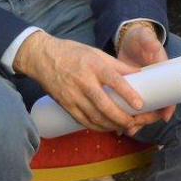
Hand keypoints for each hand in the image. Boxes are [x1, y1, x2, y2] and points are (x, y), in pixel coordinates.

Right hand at [13, 32, 142, 134]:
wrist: (41, 58)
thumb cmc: (71, 53)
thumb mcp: (95, 52)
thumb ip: (117, 65)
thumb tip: (139, 74)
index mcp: (92, 65)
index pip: (112, 80)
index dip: (127, 93)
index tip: (139, 104)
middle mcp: (82, 81)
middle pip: (104, 105)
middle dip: (121, 117)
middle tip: (135, 122)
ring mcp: (72, 95)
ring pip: (95, 117)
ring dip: (112, 125)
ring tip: (125, 127)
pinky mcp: (66, 105)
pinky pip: (84, 121)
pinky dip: (98, 127)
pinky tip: (107, 127)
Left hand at [116, 24, 174, 128]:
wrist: (129, 39)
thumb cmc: (141, 39)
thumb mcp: (146, 39)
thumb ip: (149, 42)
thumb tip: (154, 46)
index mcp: (163, 77)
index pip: (170, 96)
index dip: (169, 107)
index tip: (165, 116)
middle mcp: (154, 87)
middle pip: (155, 109)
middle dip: (147, 118)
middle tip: (136, 123)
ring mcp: (142, 91)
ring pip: (142, 112)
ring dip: (136, 123)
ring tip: (126, 129)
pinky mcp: (129, 92)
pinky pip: (130, 109)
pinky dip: (125, 119)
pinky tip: (117, 128)